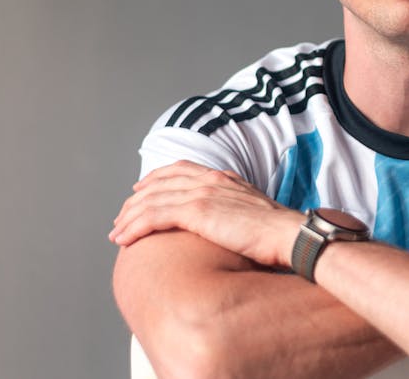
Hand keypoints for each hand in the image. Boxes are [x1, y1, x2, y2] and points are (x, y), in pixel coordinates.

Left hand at [109, 160, 303, 267]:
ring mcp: (204, 194)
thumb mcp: (255, 215)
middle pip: (160, 183)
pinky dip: (135, 226)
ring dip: (129, 217)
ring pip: (152, 200)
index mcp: (225, 178)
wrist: (291, 235)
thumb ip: (237, 212)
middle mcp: (211, 180)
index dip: (157, 178)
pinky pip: (154, 216)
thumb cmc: (279, 234)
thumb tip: (230, 226)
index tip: (141, 189)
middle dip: (136, 200)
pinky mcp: (198, 212)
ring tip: (116, 233)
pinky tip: (124, 239)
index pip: (181, 170)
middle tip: (121, 217)